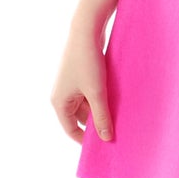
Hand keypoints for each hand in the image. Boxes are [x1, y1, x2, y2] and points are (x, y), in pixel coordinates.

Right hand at [50, 23, 114, 142]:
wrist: (86, 30)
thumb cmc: (88, 62)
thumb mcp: (97, 93)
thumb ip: (102, 116)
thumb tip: (106, 138)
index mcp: (59, 103)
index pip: (71, 130)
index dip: (86, 140)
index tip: (104, 147)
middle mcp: (62, 95)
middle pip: (80, 118)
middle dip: (96, 124)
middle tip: (116, 132)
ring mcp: (70, 85)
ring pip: (87, 106)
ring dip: (100, 110)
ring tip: (119, 117)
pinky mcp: (80, 76)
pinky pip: (90, 94)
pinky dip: (101, 99)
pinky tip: (117, 101)